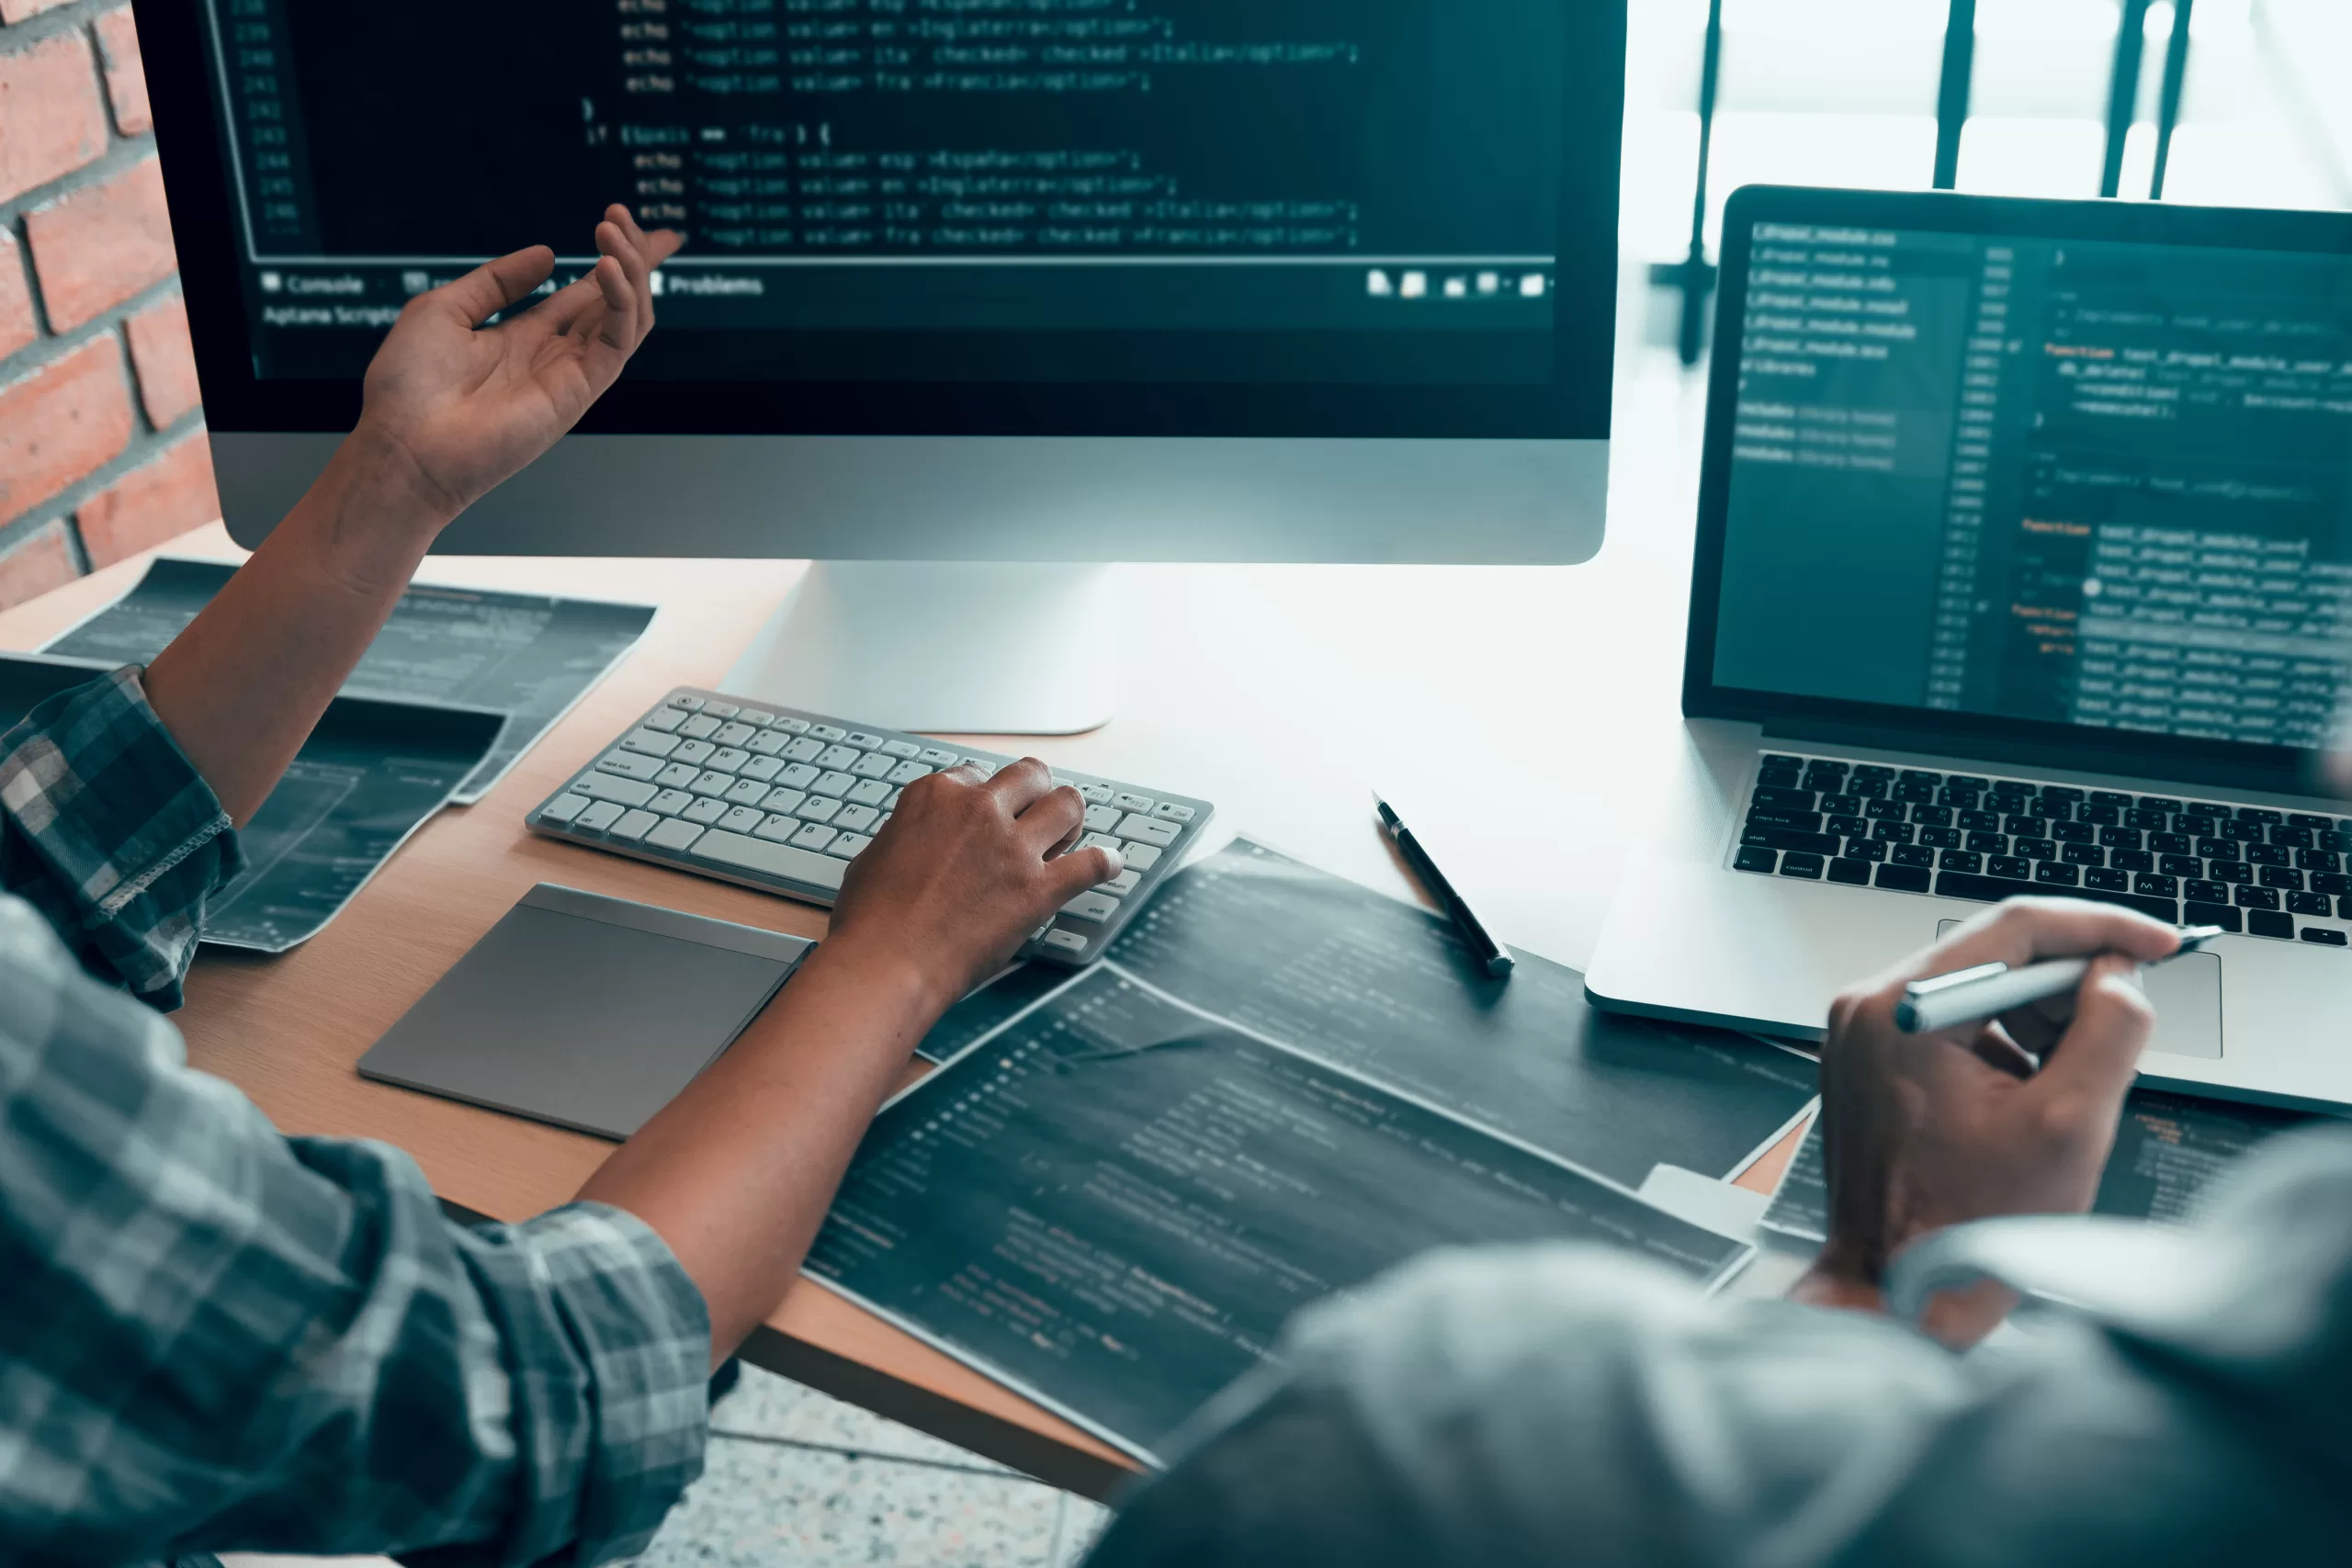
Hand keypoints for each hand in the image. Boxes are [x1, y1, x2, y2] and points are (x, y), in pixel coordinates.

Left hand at [351, 205, 681, 524]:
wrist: (404, 445)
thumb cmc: (410, 387)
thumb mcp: (444, 310)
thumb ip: (496, 282)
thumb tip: (548, 255)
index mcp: (525, 338)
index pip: (585, 293)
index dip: (611, 259)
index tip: (623, 219)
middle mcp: (556, 356)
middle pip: (616, 300)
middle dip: (635, 256)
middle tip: (622, 212)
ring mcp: (571, 374)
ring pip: (629, 317)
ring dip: (630, 268)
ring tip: (611, 228)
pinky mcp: (579, 391)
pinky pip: (619, 341)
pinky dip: (621, 300)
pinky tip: (604, 266)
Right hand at [822, 759, 1122, 1012]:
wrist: (888, 965)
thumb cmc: (871, 920)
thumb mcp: (875, 856)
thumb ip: (907, 836)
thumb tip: (915, 841)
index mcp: (936, 797)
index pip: (975, 774)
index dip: (984, 794)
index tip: (988, 809)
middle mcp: (980, 812)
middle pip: (1030, 776)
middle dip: (1036, 789)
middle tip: (1038, 807)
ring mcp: (1014, 849)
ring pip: (1068, 805)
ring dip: (1071, 816)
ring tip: (1068, 832)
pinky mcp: (1039, 889)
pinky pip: (1091, 865)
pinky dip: (1105, 864)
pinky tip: (1110, 865)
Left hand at [1793, 899, 2178, 1343]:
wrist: (1893, 1290)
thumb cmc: (1964, 1225)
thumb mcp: (2069, 1125)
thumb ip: (2108, 1032)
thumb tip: (2117, 976)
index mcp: (1900, 1009)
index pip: (2013, 928)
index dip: (2099, 928)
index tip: (2157, 943)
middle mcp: (1868, 1008)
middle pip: (1995, 956)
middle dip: (2071, 989)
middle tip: (2120, 1032)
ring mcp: (1863, 1035)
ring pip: (1980, 992)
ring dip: (2041, 1025)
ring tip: (2063, 1092)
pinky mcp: (1871, 1062)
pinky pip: (1955, 1026)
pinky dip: (2006, 1049)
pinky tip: (2025, 1106)